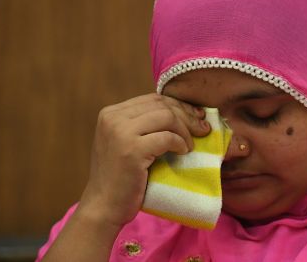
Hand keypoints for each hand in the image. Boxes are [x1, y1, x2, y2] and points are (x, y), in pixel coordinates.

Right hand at [77, 94, 210, 227]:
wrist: (104, 207)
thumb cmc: (120, 177)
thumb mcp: (126, 143)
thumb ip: (144, 125)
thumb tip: (184, 111)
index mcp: (111, 113)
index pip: (153, 99)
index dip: (179, 106)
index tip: (196, 117)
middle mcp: (113, 118)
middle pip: (161, 105)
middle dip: (187, 115)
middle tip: (203, 129)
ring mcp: (120, 133)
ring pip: (166, 117)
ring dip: (185, 130)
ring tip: (189, 145)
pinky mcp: (132, 150)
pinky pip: (167, 137)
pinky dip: (180, 143)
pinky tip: (183, 152)